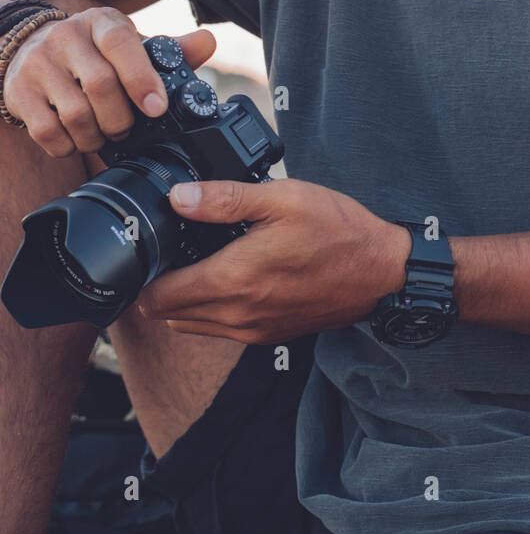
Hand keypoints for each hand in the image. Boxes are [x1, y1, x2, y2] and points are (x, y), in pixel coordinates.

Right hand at [4, 7, 215, 156]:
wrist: (29, 48)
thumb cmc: (92, 52)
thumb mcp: (128, 44)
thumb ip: (169, 49)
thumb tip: (208, 42)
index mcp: (100, 22)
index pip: (120, 44)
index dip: (141, 79)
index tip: (156, 107)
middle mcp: (65, 37)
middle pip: (101, 86)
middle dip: (122, 119)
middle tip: (127, 128)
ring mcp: (38, 65)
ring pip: (76, 115)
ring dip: (98, 136)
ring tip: (104, 134)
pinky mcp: (19, 93)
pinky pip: (50, 133)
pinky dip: (70, 146)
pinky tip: (77, 138)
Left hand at [137, 177, 410, 343]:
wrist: (382, 272)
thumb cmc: (338, 230)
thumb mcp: (283, 198)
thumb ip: (226, 198)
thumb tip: (178, 197)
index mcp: (233, 280)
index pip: (157, 297)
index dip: (143, 273)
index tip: (150, 246)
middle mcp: (237, 315)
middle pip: (166, 315)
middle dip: (157, 285)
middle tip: (168, 249)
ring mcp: (253, 330)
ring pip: (190, 326)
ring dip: (181, 300)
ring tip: (195, 261)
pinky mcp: (269, 335)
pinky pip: (219, 329)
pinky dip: (209, 309)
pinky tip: (227, 276)